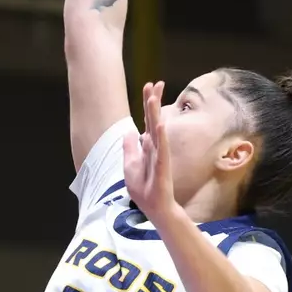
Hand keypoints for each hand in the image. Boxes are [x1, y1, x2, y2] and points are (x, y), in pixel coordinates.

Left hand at [123, 81, 178, 221]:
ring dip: (155, 113)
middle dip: (153, 101)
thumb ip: (129, 148)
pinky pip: (161, 148)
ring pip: (157, 130)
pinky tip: (160, 123)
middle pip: (153, 119)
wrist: (155, 208)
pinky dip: (160, 135)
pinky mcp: (163, 166)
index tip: (150, 85)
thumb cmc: (144, 188)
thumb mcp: (130, 165)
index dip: (149, 102)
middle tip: (155, 83)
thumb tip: (128, 132)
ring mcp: (160, 155)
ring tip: (153, 97)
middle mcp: (155, 147)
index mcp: (147, 146)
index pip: (148, 120)